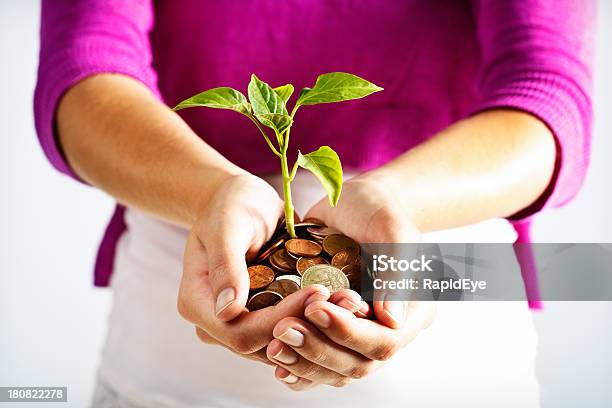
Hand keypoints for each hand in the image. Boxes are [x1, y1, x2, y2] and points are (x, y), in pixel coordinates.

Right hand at [178, 174, 330, 360]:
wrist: (240, 200)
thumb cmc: (230, 204)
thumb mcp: (227, 225)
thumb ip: (226, 264)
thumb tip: (227, 310)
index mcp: (197, 302)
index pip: (239, 331)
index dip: (280, 319)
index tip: (317, 292)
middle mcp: (215, 322)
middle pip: (262, 344)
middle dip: (306, 326)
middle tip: (345, 300)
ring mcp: (240, 322)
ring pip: (281, 342)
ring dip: (318, 327)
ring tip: (349, 301)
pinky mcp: (262, 317)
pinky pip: (290, 328)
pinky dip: (316, 319)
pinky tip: (342, 301)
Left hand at [268, 171, 433, 388]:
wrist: (352, 206)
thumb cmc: (377, 209)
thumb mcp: (390, 227)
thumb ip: (394, 269)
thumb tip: (391, 320)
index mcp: (412, 312)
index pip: (383, 341)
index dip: (348, 332)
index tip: (315, 308)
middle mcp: (386, 330)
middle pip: (357, 363)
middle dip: (319, 350)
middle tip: (284, 330)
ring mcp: (358, 335)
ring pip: (335, 370)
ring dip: (303, 362)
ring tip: (274, 345)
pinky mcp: (333, 333)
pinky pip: (319, 365)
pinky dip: (298, 368)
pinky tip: (277, 364)